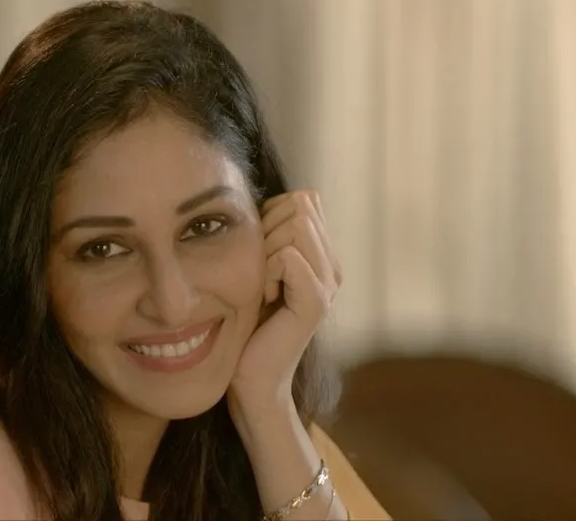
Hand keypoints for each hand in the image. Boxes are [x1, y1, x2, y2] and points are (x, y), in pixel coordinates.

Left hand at [229, 190, 341, 407]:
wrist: (250, 376)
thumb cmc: (243, 322)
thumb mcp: (251, 268)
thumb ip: (264, 234)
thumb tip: (260, 198)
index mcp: (320, 255)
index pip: (302, 199)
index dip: (269, 216)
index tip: (256, 255)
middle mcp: (331, 265)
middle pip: (299, 205)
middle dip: (265, 231)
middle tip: (256, 272)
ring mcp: (328, 283)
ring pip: (295, 225)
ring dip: (264, 251)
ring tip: (261, 286)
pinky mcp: (316, 302)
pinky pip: (288, 256)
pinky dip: (265, 272)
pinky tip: (263, 299)